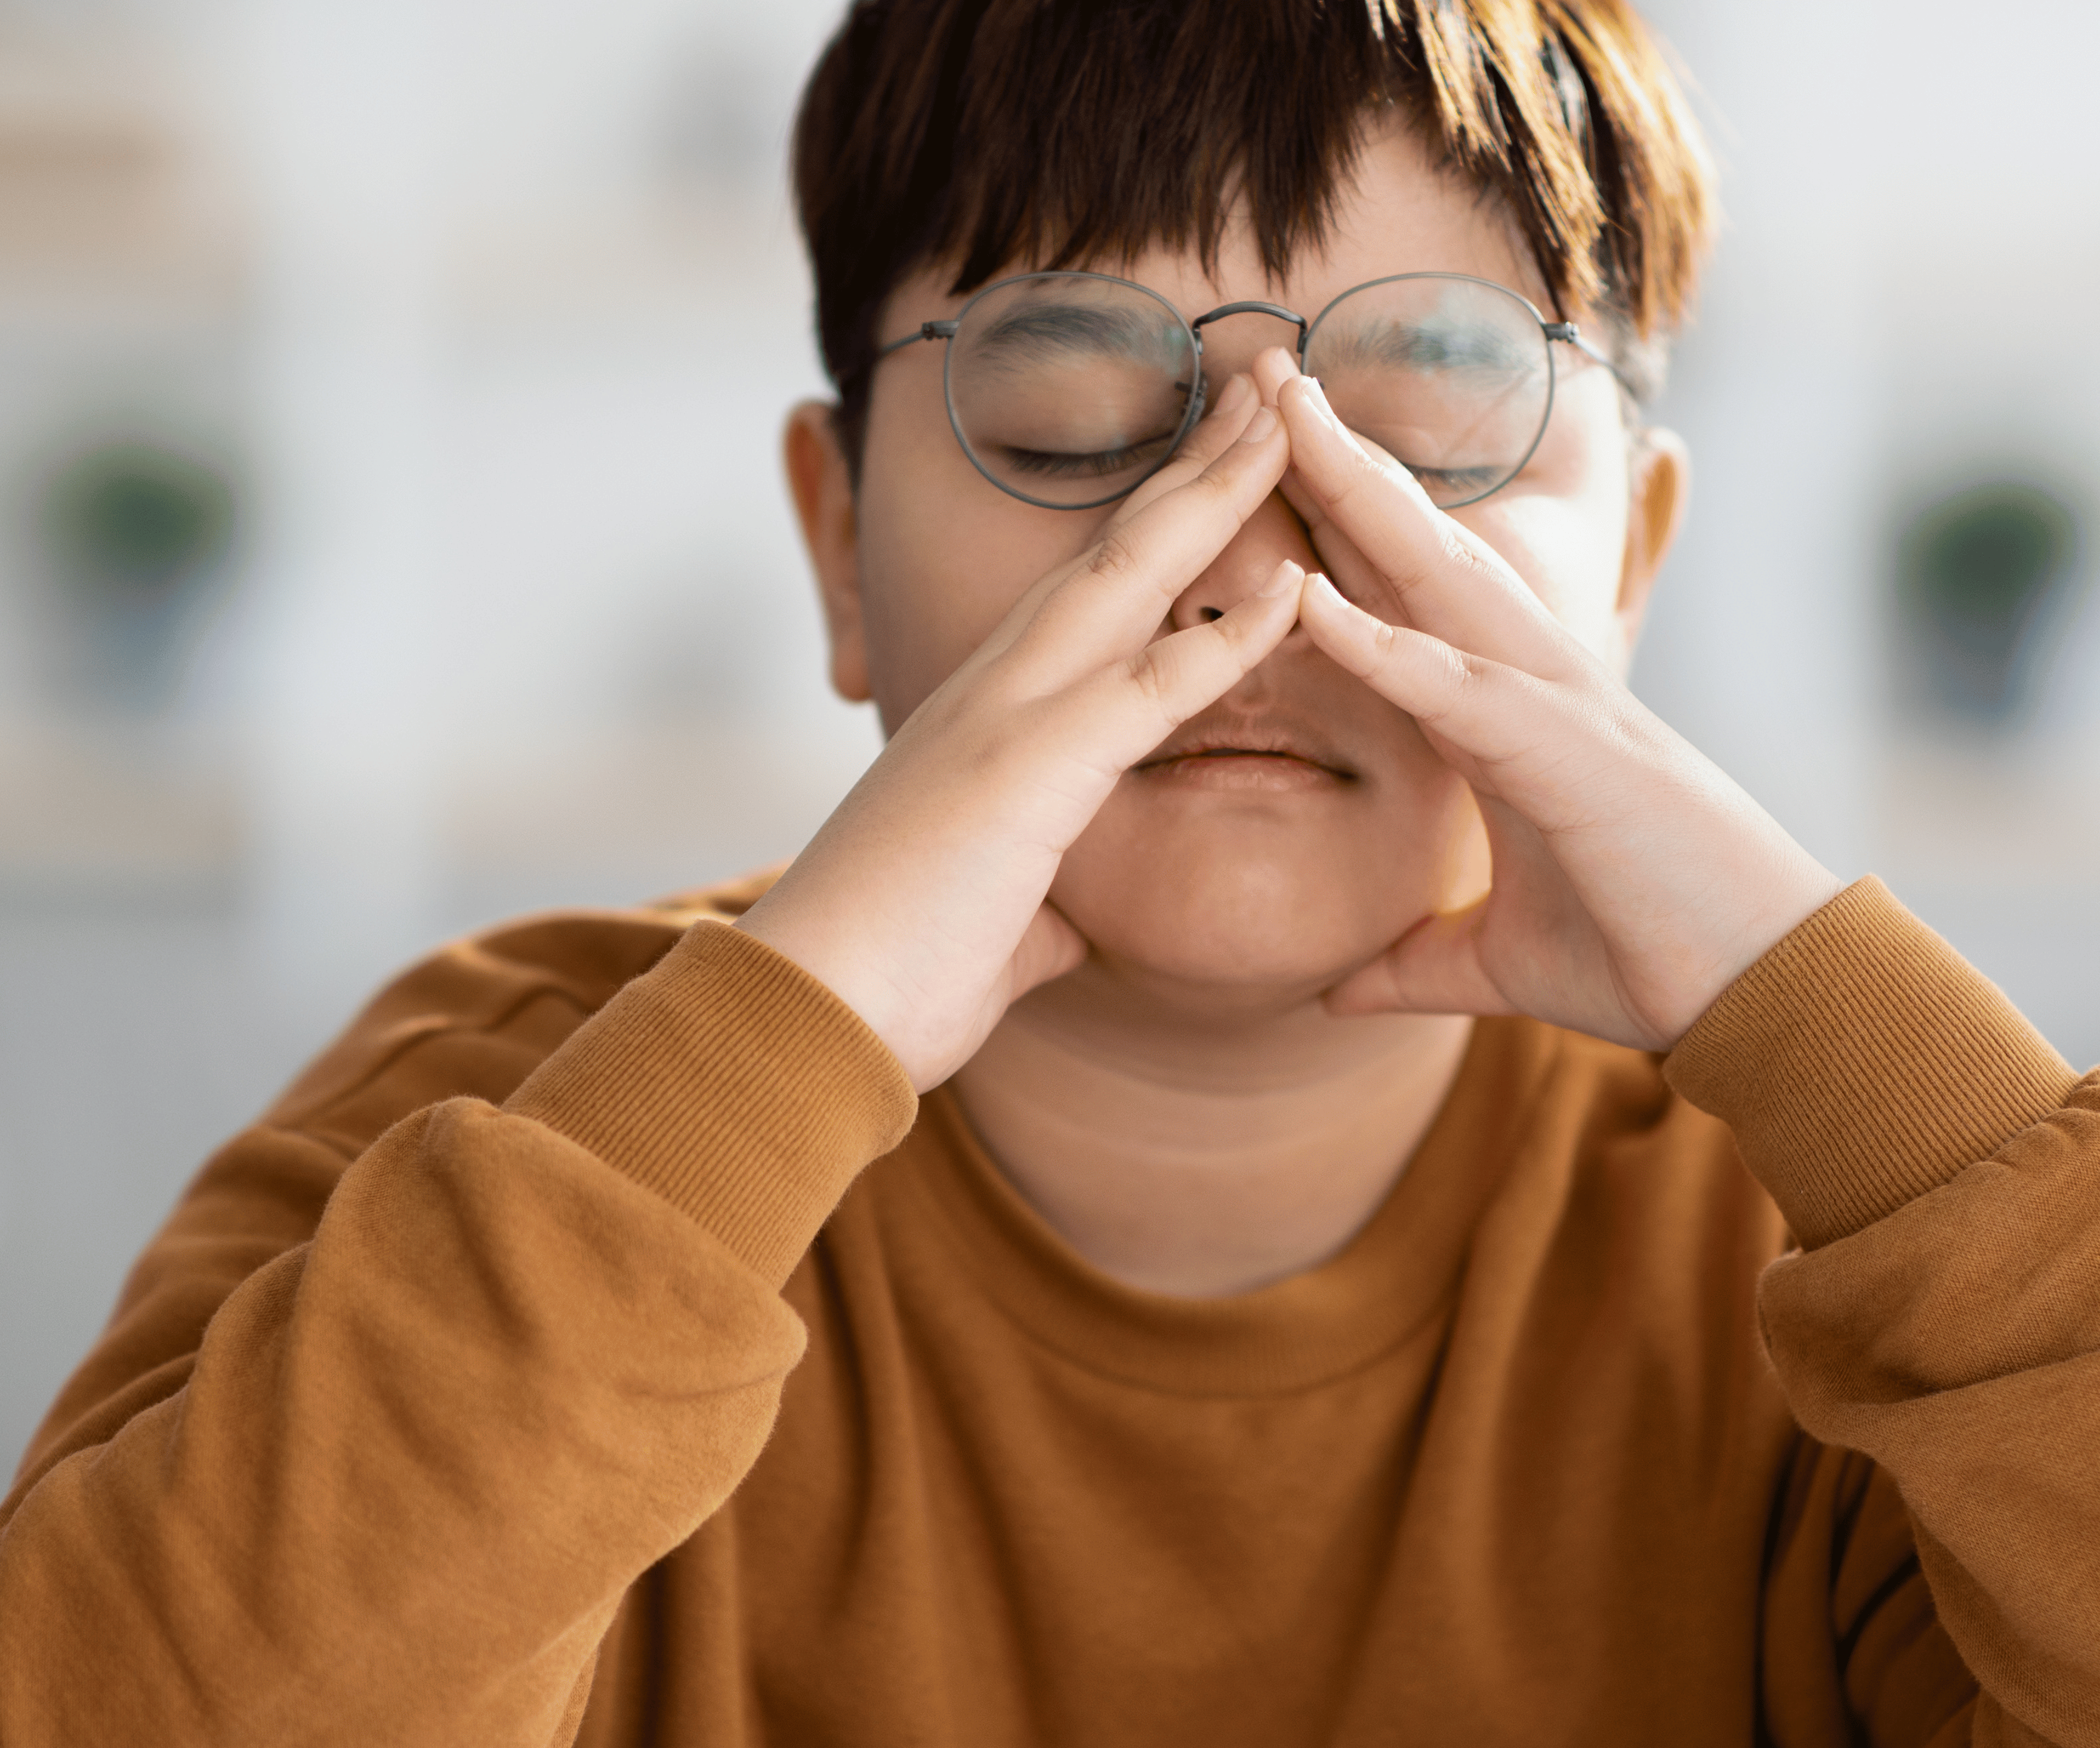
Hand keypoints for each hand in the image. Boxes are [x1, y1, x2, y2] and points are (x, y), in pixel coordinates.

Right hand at [739, 373, 1303, 1088]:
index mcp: (989, 716)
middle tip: (1271, 378)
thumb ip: (1038, 898)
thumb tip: (1064, 918)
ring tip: (1290, 418)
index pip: (1096, 593)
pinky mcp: (1027, 770)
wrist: (806, 1017)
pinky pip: (1150, 686)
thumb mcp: (992, 923)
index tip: (1228, 457)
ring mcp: (1007, 716)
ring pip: (1131, 575)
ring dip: (1217, 494)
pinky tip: (1293, 587)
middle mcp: (995, 689)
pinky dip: (1226, 635)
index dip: (1166, 520)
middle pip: (1118, 546)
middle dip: (1199, 459)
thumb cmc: (892, 977)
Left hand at [1271, 363, 1840, 1051]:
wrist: (1765, 994)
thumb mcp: (1499, 963)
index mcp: (1510, 719)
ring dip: (1359, 500)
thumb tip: (1338, 990)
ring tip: (1285, 419)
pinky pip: (1457, 689)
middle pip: (1419, 551)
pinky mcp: (1567, 758)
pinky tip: (1310, 600)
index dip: (1340, 527)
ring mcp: (1556, 708)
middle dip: (1344, 461)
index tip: (1270, 458)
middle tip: (1268, 370)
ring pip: (1440, 580)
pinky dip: (1382, 645)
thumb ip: (1417, 962)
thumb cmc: (1653, 958)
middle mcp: (1533, 685)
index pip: (1409, 601)